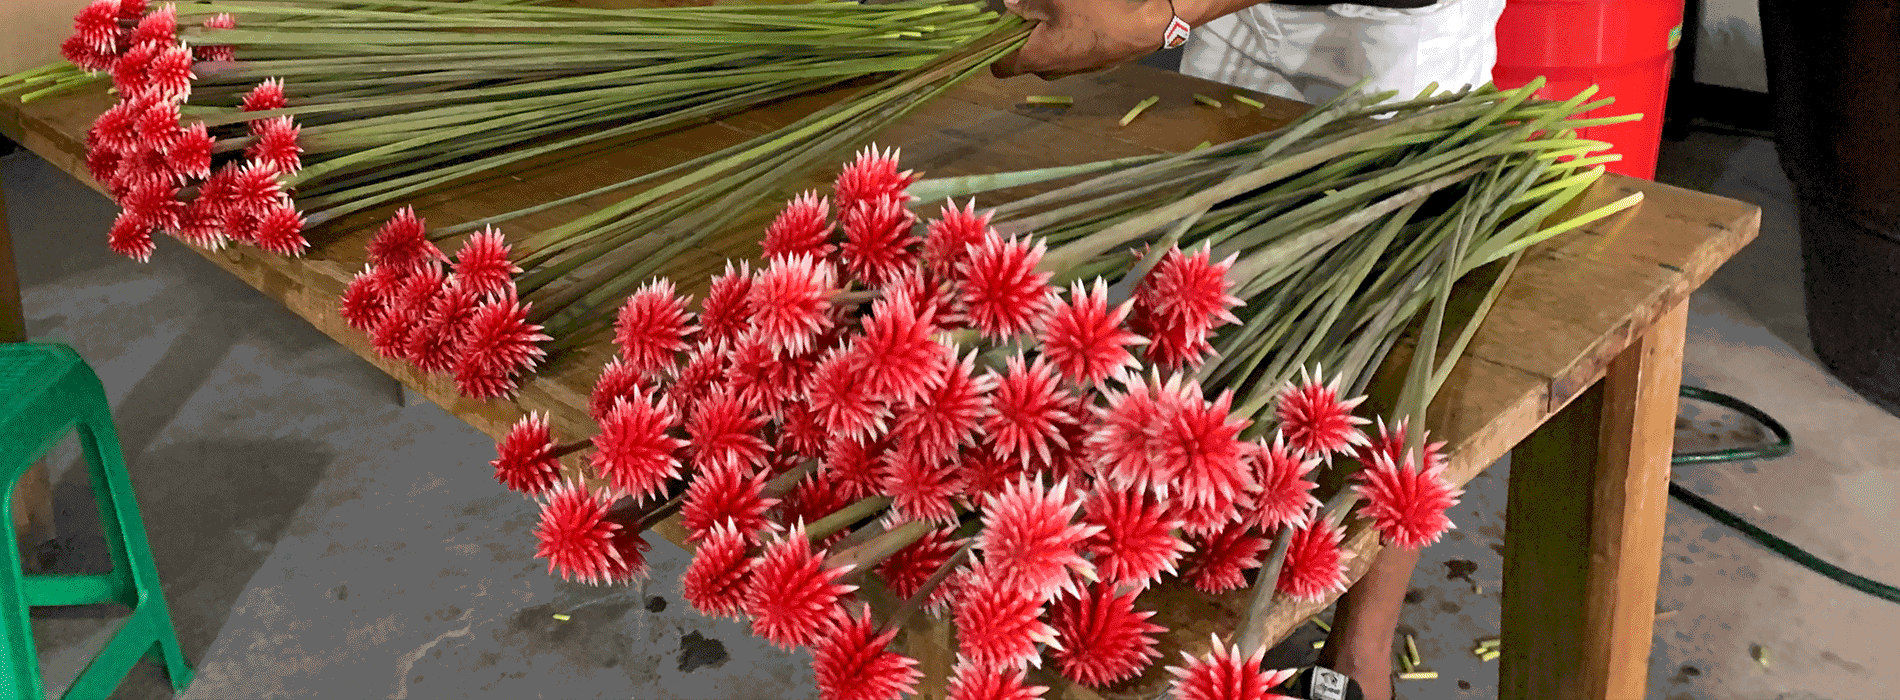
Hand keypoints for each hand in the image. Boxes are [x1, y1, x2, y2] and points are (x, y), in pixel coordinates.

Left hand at [991, 0, 1174, 79]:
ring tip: (1058, 11)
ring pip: (1045, 54)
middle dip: (1021, 34)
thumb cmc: (1097, 13)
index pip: (997, 66)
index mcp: (1035, 58)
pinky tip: (1077, 19)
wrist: (1142, 28)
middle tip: (1031, 10)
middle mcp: (1050, 72)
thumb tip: (1009, 4)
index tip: (999, 26)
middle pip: (1021, 57)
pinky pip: (1065, 53)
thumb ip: (1025, 2)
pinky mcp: (1087, 66)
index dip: (993, 46)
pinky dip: (1064, 37)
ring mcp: (1070, 71)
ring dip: (1044, 34)